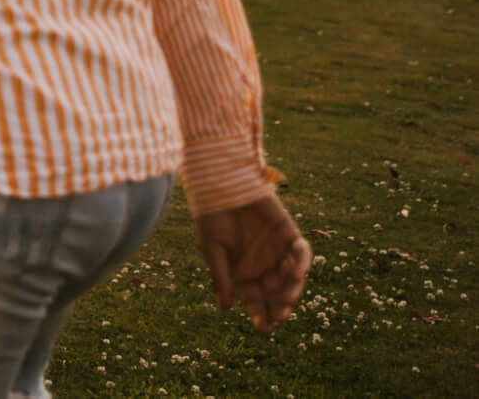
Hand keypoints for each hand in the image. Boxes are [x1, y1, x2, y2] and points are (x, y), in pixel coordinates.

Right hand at [196, 193, 311, 331]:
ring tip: (286, 300)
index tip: (264, 330)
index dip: (260, 315)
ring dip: (292, 290)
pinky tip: (299, 274)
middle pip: (276, 294)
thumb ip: (221, 276)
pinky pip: (302, 253)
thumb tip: (226, 308)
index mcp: (243, 274)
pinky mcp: (289, 235)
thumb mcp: (212, 249)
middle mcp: (264, 266)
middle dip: (278, 307)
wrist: (220, 185)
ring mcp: (278, 252)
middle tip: (278, 317)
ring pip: (292, 278)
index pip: (255, 301)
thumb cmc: (211, 217)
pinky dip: (303, 264)